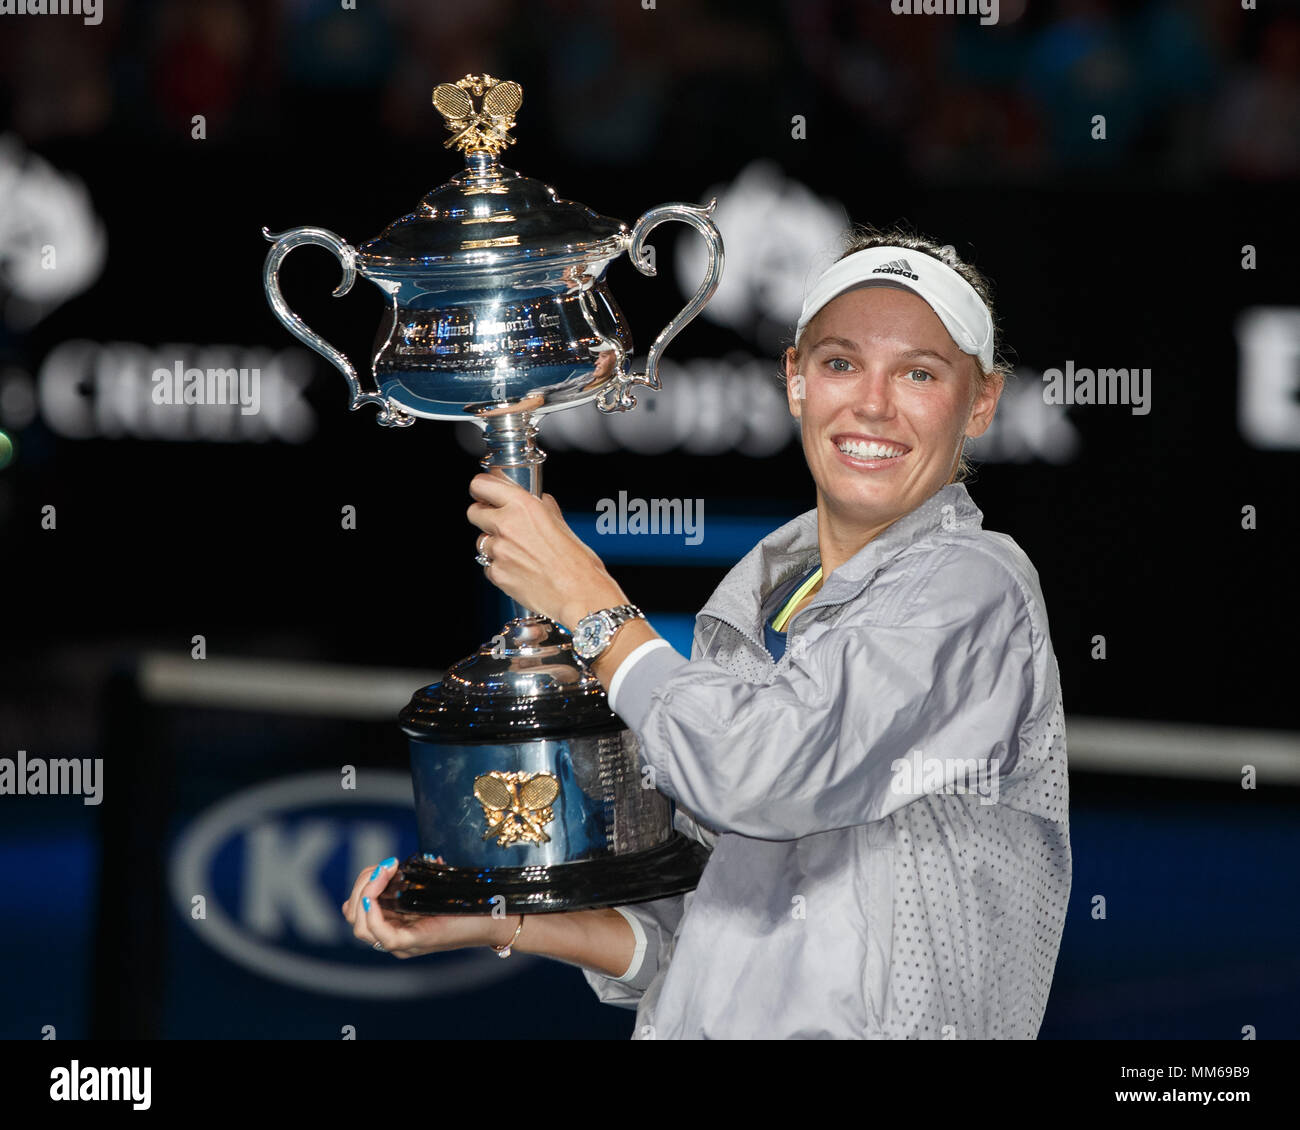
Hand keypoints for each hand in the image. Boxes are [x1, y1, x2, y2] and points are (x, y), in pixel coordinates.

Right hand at [341, 858, 508, 957]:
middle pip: (355, 916)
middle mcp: (393, 935)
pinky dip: (373, 914)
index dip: (361, 884)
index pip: (357, 908)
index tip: (385, 864)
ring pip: (361, 927)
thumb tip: (393, 864)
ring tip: (383, 874)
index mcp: (395, 922)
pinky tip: (378, 895)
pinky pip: (381, 935)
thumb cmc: (466, 899)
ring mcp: (402, 942)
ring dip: (365, 894)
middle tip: (385, 866)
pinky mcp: (414, 943)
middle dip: (361, 885)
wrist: (495, 916)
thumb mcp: (430, 885)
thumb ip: (410, 878)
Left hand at [466, 471, 626, 627]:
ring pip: (481, 541)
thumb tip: (539, 502)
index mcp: (523, 505)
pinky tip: (519, 570)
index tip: (483, 492)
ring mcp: (498, 551)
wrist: (579, 595)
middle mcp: (506, 525)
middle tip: (497, 522)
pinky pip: (489, 566)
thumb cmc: (578, 563)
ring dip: (493, 544)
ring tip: (517, 553)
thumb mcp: (563, 525)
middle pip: (473, 512)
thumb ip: (544, 509)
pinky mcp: (496, 574)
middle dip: (483, 516)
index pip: (481, 485)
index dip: (481, 489)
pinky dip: (500, 567)